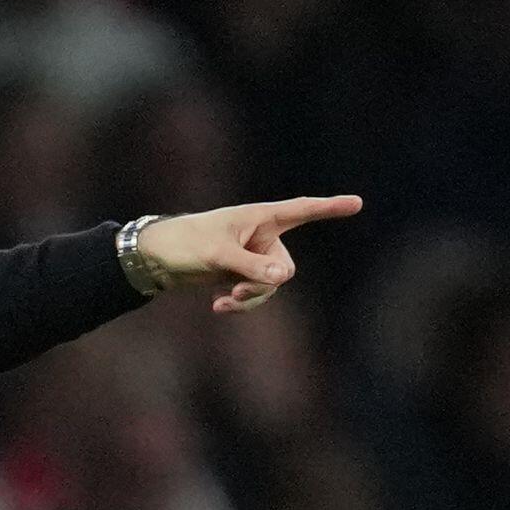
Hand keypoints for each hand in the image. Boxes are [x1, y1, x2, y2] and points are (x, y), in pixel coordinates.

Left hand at [135, 195, 362, 313]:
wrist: (153, 259)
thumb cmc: (183, 244)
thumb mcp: (217, 255)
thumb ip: (252, 266)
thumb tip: (285, 276)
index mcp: (260, 217)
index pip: (302, 210)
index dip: (329, 208)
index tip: (357, 203)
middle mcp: (261, 235)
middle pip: (285, 268)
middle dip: (265, 284)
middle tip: (239, 291)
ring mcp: (251, 256)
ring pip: (271, 285)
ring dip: (252, 298)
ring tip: (226, 301)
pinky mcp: (239, 274)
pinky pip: (254, 294)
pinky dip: (240, 303)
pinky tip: (218, 306)